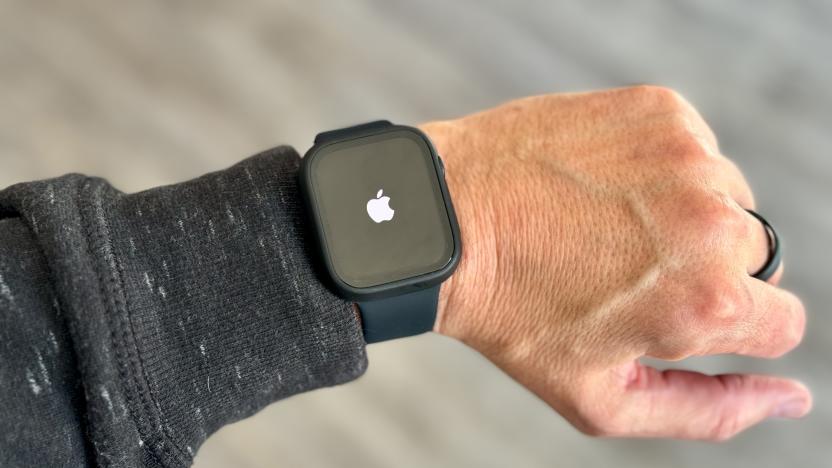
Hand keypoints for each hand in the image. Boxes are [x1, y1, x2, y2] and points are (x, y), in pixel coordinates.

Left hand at [421, 86, 809, 439]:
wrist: (447, 221)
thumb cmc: (515, 317)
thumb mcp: (603, 397)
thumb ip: (708, 411)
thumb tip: (790, 400)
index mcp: (707, 301)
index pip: (780, 322)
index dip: (730, 327)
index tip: (673, 312)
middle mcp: (712, 221)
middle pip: (754, 258)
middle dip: (702, 272)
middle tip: (621, 270)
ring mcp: (687, 155)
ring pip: (724, 198)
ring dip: (681, 215)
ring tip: (601, 225)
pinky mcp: (660, 109)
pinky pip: (691, 148)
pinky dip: (658, 167)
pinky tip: (597, 185)